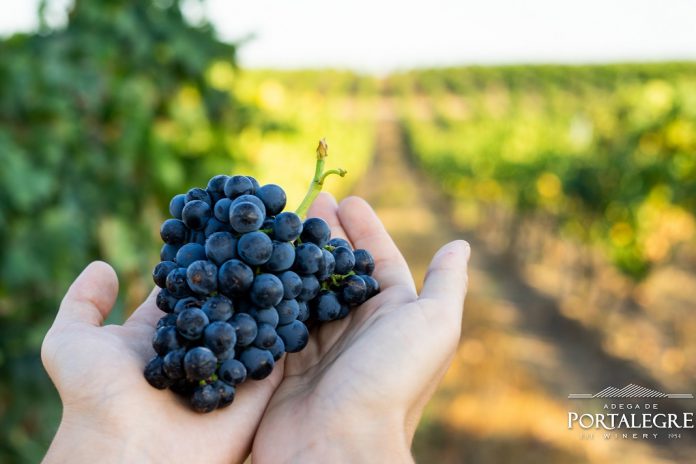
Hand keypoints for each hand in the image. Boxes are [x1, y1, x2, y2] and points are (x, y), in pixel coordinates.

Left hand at [41, 262, 282, 463]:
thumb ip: (82, 302)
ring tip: (282, 261)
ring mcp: (227, 368)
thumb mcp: (69, 342)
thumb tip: (104, 266)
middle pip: (223, 303)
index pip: (186, 289)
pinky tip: (296, 299)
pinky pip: (274, 356)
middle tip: (257, 239)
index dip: (197, 261)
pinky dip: (284, 333)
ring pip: (253, 325)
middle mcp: (197, 347)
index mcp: (162, 333)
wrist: (126, 452)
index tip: (215, 227)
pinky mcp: (253, 389)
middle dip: (238, 274)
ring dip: (265, 299)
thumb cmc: (93, 397)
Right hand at [252, 193, 469, 462]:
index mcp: (394, 317)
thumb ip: (446, 284)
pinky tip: (257, 270)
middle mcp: (359, 330)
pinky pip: (279, 320)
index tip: (347, 198)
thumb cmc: (391, 381)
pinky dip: (272, 295)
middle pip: (339, 271)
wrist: (338, 446)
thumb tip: (460, 244)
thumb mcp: (434, 326)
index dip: (365, 228)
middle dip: (325, 237)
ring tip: (278, 229)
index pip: (379, 260)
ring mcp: (322, 348)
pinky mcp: (287, 364)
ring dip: (297, 260)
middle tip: (306, 205)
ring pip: (308, 292)